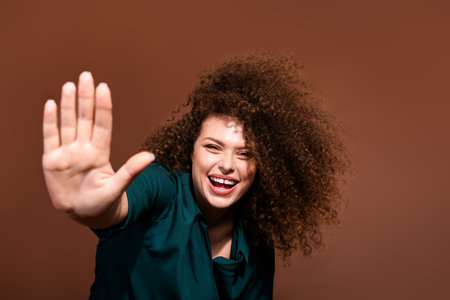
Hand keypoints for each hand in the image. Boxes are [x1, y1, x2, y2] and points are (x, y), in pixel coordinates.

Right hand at [42, 72, 153, 227]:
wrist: (84, 214)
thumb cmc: (104, 202)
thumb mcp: (117, 188)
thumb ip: (131, 171)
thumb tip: (150, 156)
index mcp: (100, 153)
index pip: (102, 125)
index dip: (103, 107)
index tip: (104, 87)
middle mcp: (84, 148)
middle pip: (85, 118)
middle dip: (85, 98)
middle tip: (86, 75)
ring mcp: (67, 153)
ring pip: (68, 123)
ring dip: (68, 105)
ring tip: (70, 85)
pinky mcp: (52, 160)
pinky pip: (50, 137)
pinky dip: (50, 122)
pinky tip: (51, 104)